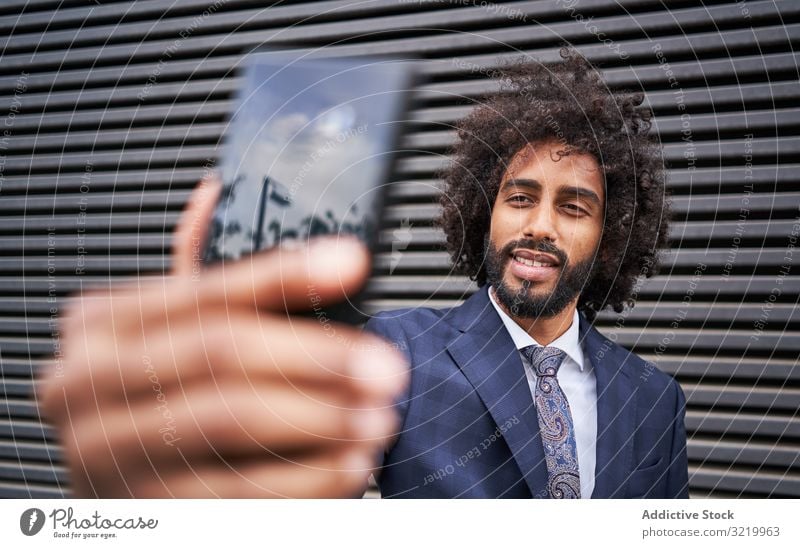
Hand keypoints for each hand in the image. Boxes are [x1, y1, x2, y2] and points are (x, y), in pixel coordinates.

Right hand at [37, 176, 407, 496]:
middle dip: (316, 356)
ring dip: (322, 417)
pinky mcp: (149, 515)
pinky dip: (308, 478)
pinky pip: (241, 495)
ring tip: (379, 416)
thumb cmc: (158, 404)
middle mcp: (87, 389)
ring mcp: (110, 459)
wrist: (131, 507)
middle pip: (219, 354)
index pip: (205, 293)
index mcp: (101, 329)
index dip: (284, 275)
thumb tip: (217, 191)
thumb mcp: (170, 335)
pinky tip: (352, 464)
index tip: (352, 263)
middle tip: (384, 367)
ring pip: (231, 421)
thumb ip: (199, 278)